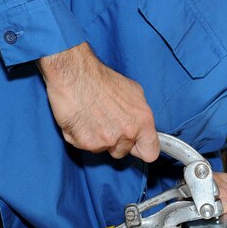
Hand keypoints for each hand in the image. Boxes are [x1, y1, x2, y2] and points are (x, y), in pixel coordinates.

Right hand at [37, 42, 159, 161]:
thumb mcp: (134, 91)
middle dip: (115, 141)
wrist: (75, 75)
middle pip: (122, 152)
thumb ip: (139, 114)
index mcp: (143, 121)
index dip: (142, 149)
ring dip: (97, 138)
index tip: (136, 146)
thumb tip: (140, 125)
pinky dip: (80, 136)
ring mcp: (106, 140)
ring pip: (102, 149)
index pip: (151, 152)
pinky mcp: (86, 143)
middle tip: (106, 122)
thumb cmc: (101, 80)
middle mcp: (127, 133)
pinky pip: (84, 146)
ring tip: (91, 116)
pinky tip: (80, 119)